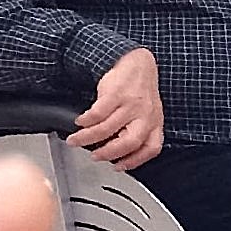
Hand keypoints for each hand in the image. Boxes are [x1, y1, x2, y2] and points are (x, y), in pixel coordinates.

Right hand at [69, 47, 163, 169]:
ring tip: (76, 139)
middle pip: (129, 142)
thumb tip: (119, 153)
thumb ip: (138, 130)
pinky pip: (98, 113)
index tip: (119, 166)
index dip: (135, 161)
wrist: (136, 63)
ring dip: (87, 137)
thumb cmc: (140, 92)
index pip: (151, 148)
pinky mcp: (116, 94)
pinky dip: (86, 120)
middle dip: (109, 152)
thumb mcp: (147, 113)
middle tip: (94, 156)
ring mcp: (131, 105)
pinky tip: (80, 122)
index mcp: (154, 123)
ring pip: (107, 128)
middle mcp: (146, 115)